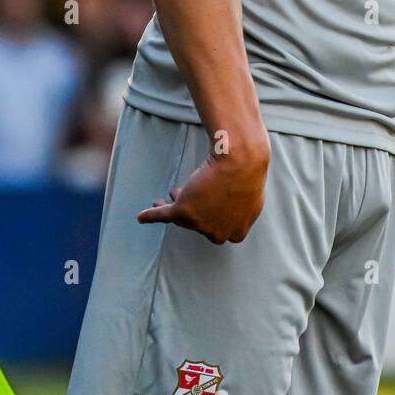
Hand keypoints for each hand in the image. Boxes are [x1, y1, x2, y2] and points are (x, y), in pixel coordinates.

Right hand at [137, 135, 270, 245]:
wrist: (241, 161)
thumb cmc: (249, 171)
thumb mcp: (252, 195)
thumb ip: (243, 208)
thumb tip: (236, 205)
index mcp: (237, 231)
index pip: (218, 229)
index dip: (209, 216)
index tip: (205, 205)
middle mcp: (218, 233)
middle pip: (199, 222)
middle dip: (191, 209)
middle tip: (184, 196)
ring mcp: (200, 224)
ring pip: (182, 216)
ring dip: (173, 206)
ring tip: (168, 197)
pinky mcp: (184, 211)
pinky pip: (164, 216)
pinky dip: (152, 217)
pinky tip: (142, 217)